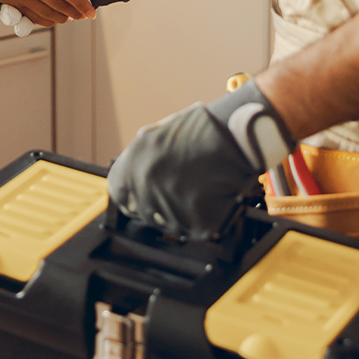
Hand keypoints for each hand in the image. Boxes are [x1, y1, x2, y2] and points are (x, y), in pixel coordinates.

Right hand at [0, 0, 94, 28]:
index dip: (81, 3)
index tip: (91, 10)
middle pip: (60, 6)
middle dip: (75, 13)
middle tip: (85, 15)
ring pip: (49, 15)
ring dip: (63, 18)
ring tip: (72, 17)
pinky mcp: (14, 5)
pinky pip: (36, 18)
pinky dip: (48, 21)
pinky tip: (55, 18)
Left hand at [107, 81, 287, 240]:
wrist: (239, 134)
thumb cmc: (204, 129)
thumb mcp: (158, 134)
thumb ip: (139, 158)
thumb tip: (131, 177)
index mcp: (134, 163)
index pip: (118, 192)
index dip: (130, 195)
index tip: (138, 198)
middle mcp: (147, 186)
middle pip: (145, 211)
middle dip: (159, 204)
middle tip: (181, 190)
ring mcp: (170, 206)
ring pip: (170, 223)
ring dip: (182, 212)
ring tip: (200, 188)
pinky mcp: (196, 224)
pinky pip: (195, 229)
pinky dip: (204, 218)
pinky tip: (212, 195)